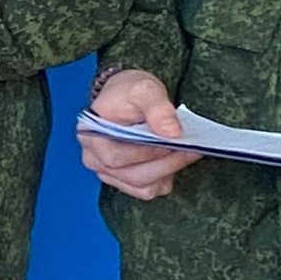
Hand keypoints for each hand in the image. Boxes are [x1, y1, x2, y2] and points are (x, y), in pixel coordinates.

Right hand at [81, 66, 199, 200]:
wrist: (127, 99)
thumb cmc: (129, 93)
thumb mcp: (144, 89)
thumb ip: (158, 108)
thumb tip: (173, 133)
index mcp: (91, 136)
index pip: (116, 157)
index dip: (146, 153)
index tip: (172, 142)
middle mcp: (94, 159)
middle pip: (132, 176)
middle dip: (165, 165)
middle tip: (189, 149)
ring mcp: (109, 173)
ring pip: (142, 187)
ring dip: (167, 173)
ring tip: (185, 153)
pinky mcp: (124, 181)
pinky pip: (147, 190)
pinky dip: (164, 179)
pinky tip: (172, 161)